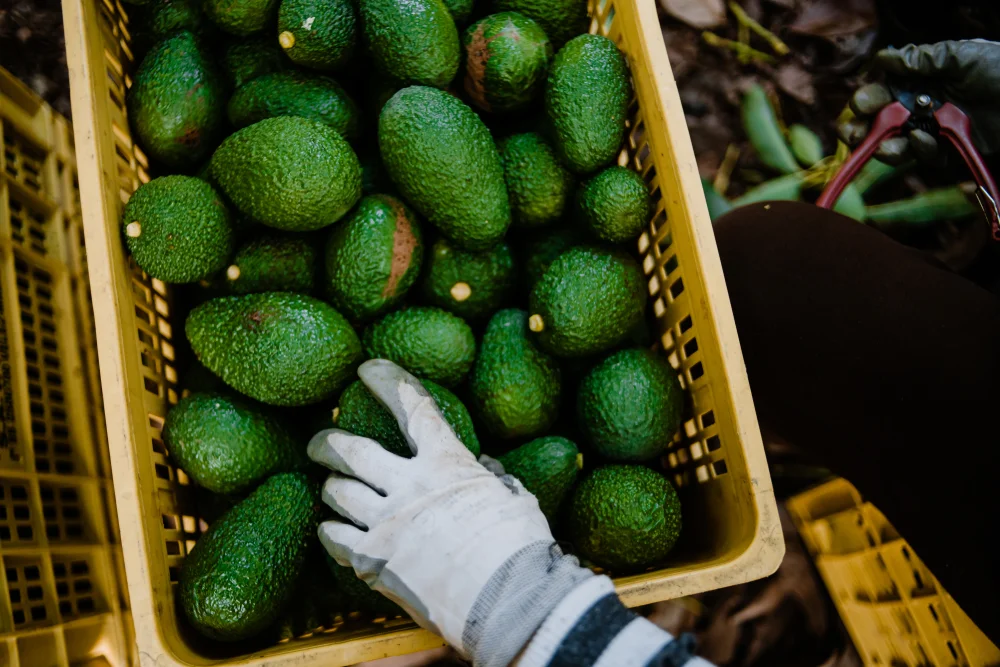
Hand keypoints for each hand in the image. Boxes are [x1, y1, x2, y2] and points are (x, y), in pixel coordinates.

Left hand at [308, 359, 591, 664]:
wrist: (507, 601)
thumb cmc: (520, 548)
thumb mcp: (515, 499)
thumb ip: (492, 479)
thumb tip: (485, 469)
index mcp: (447, 463)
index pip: (412, 406)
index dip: (387, 381)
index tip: (368, 368)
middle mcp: (409, 486)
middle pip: (351, 450)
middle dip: (328, 441)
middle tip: (320, 440)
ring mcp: (386, 523)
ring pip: (337, 492)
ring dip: (331, 486)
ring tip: (331, 487)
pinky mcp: (373, 561)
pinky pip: (334, 537)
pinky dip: (330, 530)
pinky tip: (330, 529)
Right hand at [838, 40, 999, 163]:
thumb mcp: (962, 56)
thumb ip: (922, 59)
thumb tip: (883, 59)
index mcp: (921, 80)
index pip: (883, 92)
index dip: (867, 100)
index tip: (860, 106)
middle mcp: (922, 106)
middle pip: (881, 122)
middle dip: (863, 130)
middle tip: (853, 136)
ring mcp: (933, 129)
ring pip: (897, 143)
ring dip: (886, 147)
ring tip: (886, 146)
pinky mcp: (948, 149)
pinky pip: (924, 155)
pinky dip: (919, 150)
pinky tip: (925, 139)